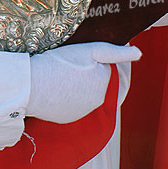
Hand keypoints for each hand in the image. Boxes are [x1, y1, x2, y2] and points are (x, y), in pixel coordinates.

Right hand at [27, 42, 141, 123]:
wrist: (29, 86)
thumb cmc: (58, 63)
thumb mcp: (89, 50)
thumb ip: (116, 52)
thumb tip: (138, 52)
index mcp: (105, 84)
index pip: (104, 67)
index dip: (91, 59)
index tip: (77, 56)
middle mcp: (97, 102)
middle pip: (94, 81)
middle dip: (85, 73)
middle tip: (66, 64)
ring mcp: (81, 112)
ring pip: (82, 93)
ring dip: (75, 85)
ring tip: (58, 75)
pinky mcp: (67, 118)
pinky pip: (70, 104)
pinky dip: (65, 96)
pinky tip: (54, 87)